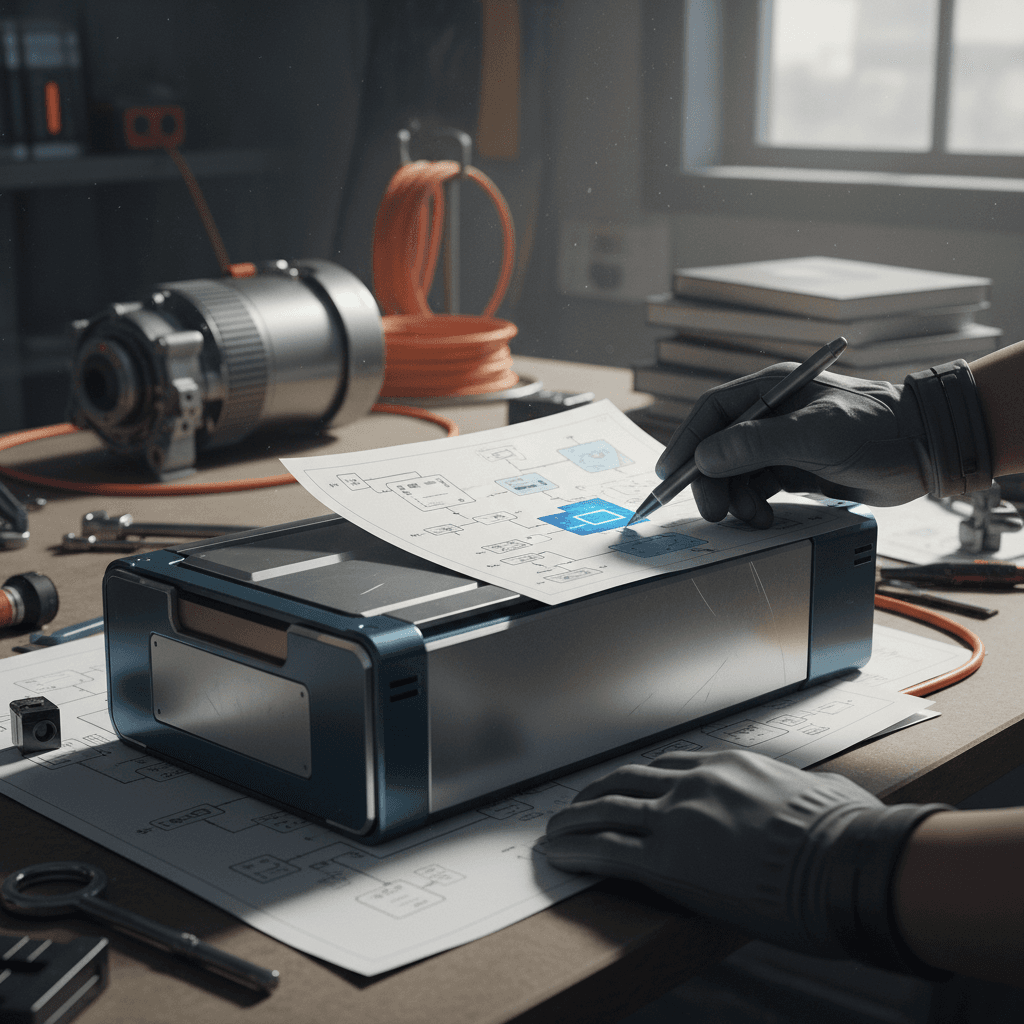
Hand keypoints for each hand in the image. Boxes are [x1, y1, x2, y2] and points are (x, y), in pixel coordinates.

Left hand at [545, 750, 948, 971]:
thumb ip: (800, 791)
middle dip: (596, 791)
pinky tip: (559, 854)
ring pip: (607, 809)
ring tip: (555, 828)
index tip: (623, 786)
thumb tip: (819, 794)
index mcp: (728, 766)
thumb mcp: (821, 793)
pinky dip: (577, 849)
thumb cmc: (848, 833)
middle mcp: (696, 782)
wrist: (848, 864)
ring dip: (575, 818)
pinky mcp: (669, 859)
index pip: (667, 766)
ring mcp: (678, 817)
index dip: (638, 778)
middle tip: (576, 802)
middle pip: (628, 779)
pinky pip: (607, 849)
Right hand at [654, 366, 930, 527]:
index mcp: (772, 390)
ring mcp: (782, 442)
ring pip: (736, 473)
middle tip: (712, 511)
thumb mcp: (814, 434)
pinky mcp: (796, 468)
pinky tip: (763, 519)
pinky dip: (753, 506)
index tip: (668, 474)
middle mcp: (772, 413)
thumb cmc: (878, 429)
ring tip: (750, 519)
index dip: (686, 442)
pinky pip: (757, 488)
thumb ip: (756, 443)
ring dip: (734, 499)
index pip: (713, 413)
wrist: (926, 451)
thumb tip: (706, 458)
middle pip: (719, 448)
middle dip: (711, 481)